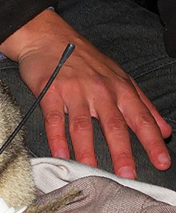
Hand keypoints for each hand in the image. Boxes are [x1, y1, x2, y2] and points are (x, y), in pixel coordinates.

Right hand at [0, 9, 171, 178]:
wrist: (48, 38)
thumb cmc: (84, 60)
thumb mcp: (119, 78)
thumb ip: (141, 105)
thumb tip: (164, 129)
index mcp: (120, 88)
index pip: (141, 118)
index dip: (152, 140)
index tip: (161, 162)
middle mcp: (100, 90)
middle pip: (114, 125)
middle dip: (122, 151)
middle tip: (128, 175)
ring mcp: (75, 92)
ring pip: (83, 125)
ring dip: (88, 150)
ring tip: (92, 171)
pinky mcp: (50, 93)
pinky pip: (54, 120)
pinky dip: (57, 138)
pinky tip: (61, 154)